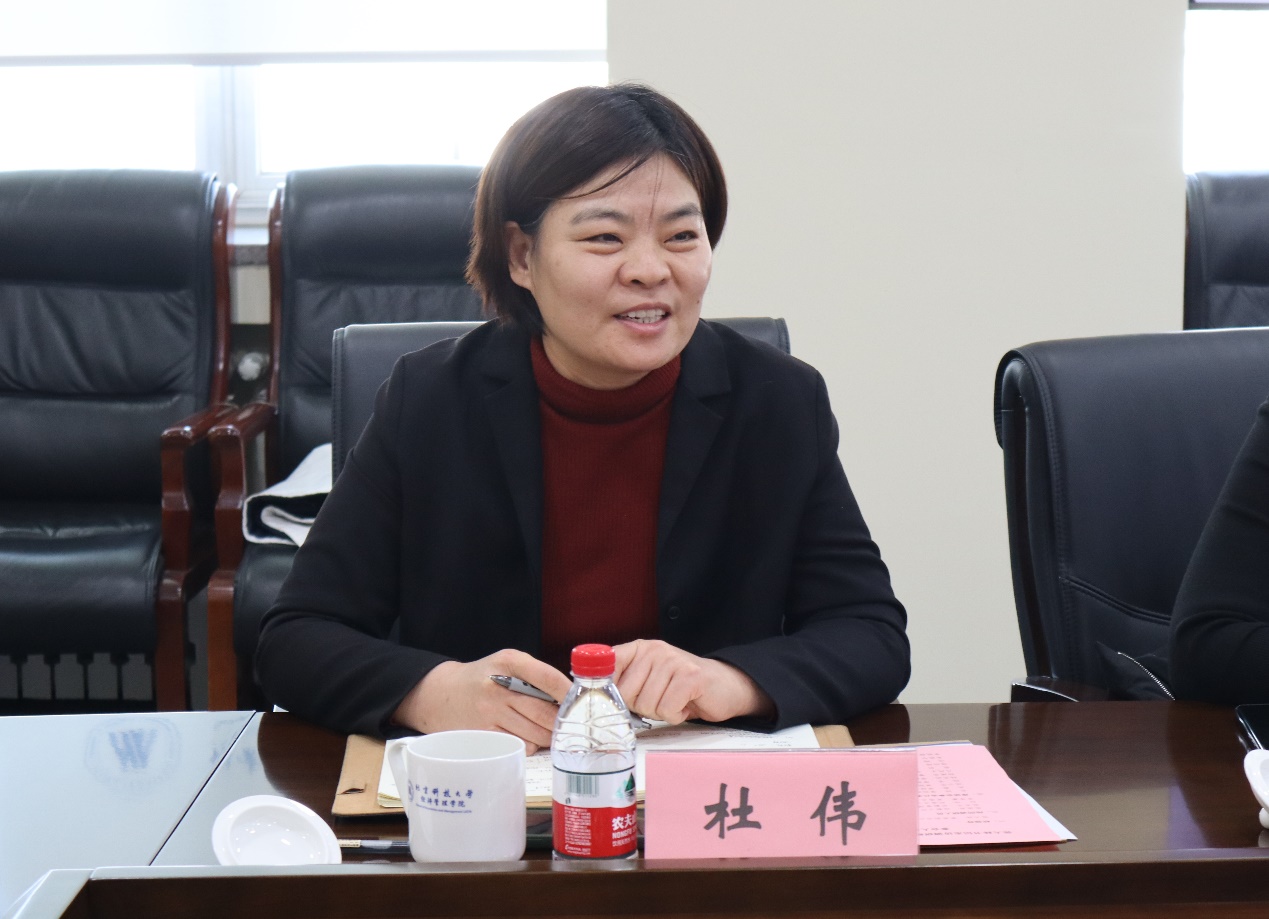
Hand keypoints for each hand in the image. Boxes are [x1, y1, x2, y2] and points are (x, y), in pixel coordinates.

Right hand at [391, 649, 571, 753]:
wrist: (440, 695)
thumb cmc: (484, 678)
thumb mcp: (507, 662)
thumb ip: (536, 674)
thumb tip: (573, 697)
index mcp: (509, 662)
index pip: (549, 678)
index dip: (569, 694)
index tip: (583, 703)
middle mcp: (498, 688)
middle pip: (546, 713)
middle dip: (563, 722)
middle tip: (572, 724)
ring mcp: (490, 714)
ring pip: (537, 734)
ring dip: (548, 735)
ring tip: (545, 728)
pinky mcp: (485, 737)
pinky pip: (522, 746)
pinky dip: (531, 744)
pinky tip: (525, 734)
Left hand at [611, 639, 774, 724]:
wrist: (725, 686)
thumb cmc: (682, 687)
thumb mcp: (649, 679)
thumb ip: (625, 682)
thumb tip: (595, 699)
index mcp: (640, 649)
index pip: (607, 664)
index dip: (602, 687)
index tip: (605, 701)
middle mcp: (655, 650)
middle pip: (626, 693)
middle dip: (640, 707)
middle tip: (659, 700)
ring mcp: (673, 661)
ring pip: (646, 704)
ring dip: (660, 712)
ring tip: (674, 701)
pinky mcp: (691, 677)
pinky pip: (667, 709)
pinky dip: (675, 715)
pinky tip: (685, 705)